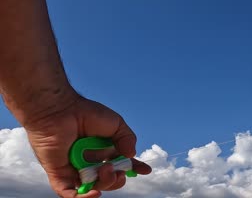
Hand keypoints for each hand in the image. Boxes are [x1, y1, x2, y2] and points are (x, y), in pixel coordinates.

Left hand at [23, 95, 151, 197]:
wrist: (60, 110)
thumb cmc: (86, 113)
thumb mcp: (116, 123)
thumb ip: (127, 138)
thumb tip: (132, 156)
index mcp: (104, 151)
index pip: (121, 165)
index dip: (133, 169)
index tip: (145, 171)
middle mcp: (91, 162)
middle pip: (108, 180)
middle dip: (117, 179)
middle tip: (116, 169)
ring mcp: (75, 169)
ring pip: (92, 188)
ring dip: (105, 184)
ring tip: (106, 171)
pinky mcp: (59, 174)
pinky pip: (68, 194)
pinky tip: (95, 193)